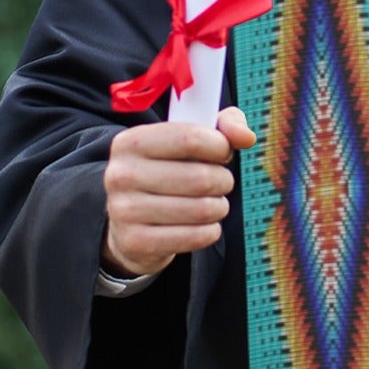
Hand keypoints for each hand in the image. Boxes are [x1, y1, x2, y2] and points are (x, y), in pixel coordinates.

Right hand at [101, 106, 256, 278]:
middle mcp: (121, 174)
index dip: (220, 146)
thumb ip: (224, 126)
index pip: (190, 138)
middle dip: (223, 181)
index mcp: (131, 142)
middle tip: (220, 183)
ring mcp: (124, 211)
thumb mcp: (189, 139)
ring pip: (202, 209)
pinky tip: (203, 225)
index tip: (223, 153)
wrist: (130, 222)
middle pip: (201, 178)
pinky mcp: (135, 242)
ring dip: (219, 207)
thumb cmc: (169, 171)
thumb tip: (246, 137)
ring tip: (211, 203)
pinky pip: (195, 237)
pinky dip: (210, 231)